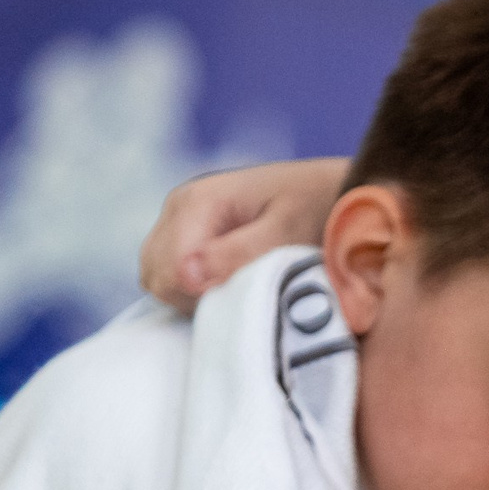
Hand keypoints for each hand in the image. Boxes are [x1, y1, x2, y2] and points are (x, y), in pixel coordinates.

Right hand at [139, 159, 348, 310]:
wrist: (331, 191)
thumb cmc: (316, 207)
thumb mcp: (288, 231)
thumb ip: (239, 253)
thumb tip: (189, 276)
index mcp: (197, 201)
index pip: (170, 270)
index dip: (202, 296)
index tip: (244, 297)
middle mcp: (178, 207)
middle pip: (157, 277)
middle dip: (194, 298)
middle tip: (245, 295)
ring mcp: (179, 222)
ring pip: (159, 279)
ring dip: (193, 297)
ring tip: (241, 288)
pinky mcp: (186, 236)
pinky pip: (170, 277)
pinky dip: (194, 291)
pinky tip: (230, 285)